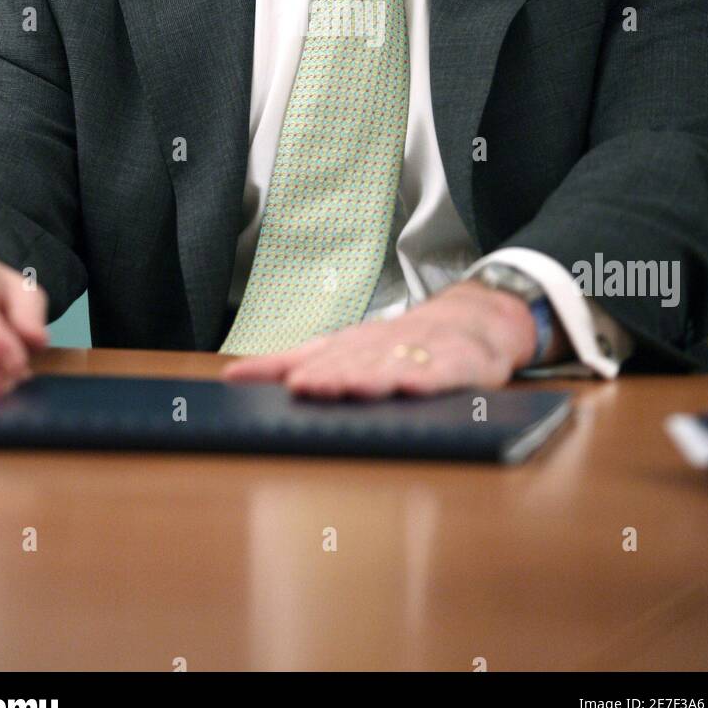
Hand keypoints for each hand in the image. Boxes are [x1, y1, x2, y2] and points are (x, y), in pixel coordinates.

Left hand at [221, 279, 540, 398]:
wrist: (475, 321)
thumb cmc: (400, 344)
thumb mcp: (344, 350)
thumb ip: (289, 363)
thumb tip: (232, 374)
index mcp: (354, 344)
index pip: (321, 355)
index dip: (299, 368)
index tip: (277, 380)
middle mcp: (384, 346)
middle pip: (354, 360)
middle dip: (331, 374)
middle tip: (305, 386)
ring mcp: (422, 353)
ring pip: (394, 366)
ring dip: (371, 376)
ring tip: (351, 387)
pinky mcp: (458, 365)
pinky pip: (444, 372)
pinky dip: (430, 377)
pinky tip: (417, 385)